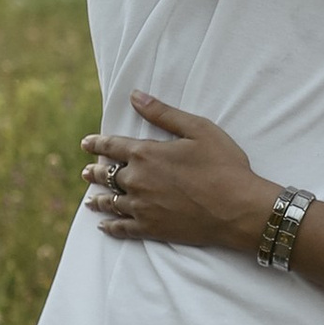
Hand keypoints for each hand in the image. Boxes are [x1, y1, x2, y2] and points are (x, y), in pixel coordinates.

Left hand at [82, 94, 276, 250]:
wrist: (238, 209)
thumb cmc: (224, 165)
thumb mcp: (198, 129)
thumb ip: (163, 113)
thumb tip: (135, 96)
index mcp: (146, 154)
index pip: (111, 146)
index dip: (96, 144)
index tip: (86, 144)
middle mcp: (137, 180)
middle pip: (106, 175)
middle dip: (94, 172)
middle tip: (85, 172)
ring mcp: (142, 207)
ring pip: (110, 202)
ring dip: (98, 199)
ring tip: (90, 200)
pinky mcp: (151, 229)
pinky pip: (122, 228)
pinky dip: (110, 227)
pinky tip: (103, 226)